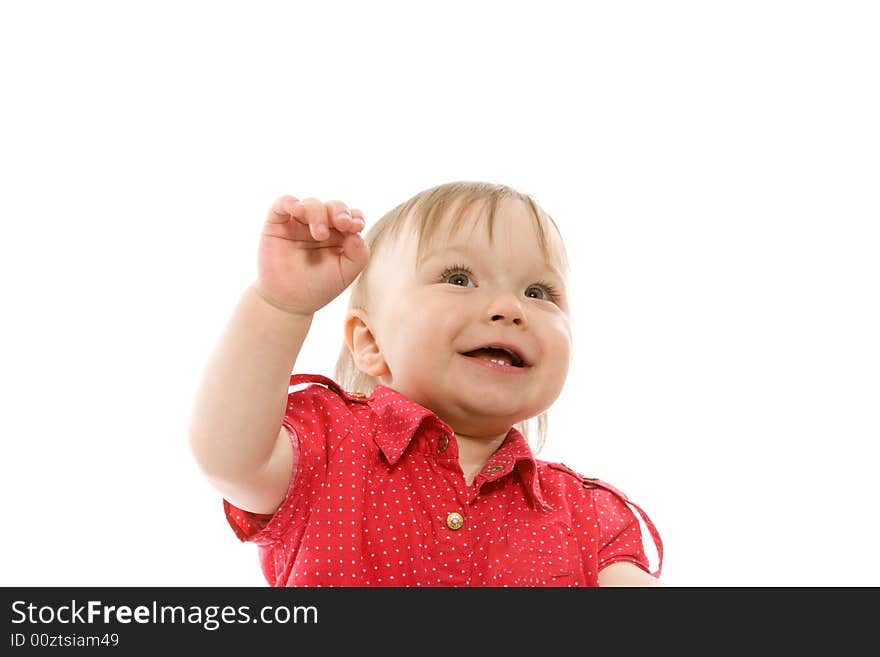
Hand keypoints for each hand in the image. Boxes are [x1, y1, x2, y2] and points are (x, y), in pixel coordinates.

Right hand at [253, 195, 368, 314]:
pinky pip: (283, 203)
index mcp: (340, 234)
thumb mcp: (345, 273)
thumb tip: (357, 233)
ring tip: (320, 234)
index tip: (356, 226)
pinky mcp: (278, 222)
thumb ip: (358, 254)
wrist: (288, 301)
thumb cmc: (319, 286)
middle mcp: (321, 224)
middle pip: (334, 206)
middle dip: (340, 212)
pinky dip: (291, 202)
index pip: (351, 216)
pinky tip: (298, 210)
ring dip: (318, 214)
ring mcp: (299, 222)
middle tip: (343, 224)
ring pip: (312, 204)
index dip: (356, 217)